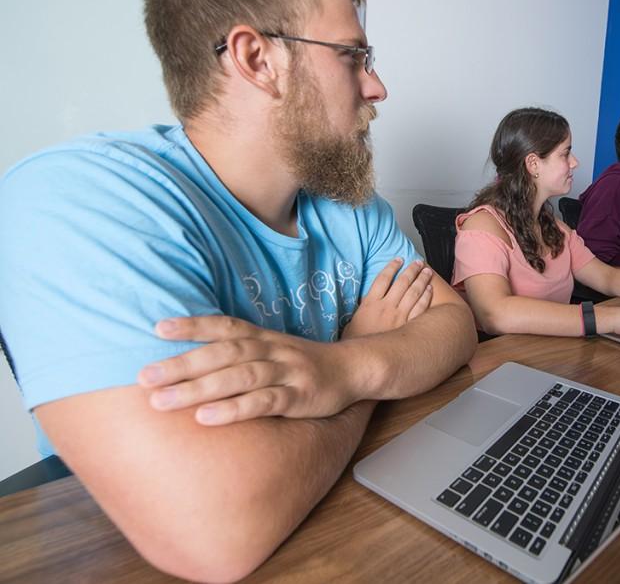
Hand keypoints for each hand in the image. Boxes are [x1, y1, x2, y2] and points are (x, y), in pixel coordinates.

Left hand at [138, 316, 351, 424]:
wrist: (352, 370)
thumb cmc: (302, 364)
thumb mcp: (272, 350)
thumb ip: (239, 352)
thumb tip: (192, 358)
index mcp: (263, 337)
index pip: (224, 326)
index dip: (192, 325)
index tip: (157, 328)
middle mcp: (271, 350)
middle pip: (223, 353)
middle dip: (181, 364)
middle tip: (143, 377)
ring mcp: (286, 373)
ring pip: (239, 376)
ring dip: (199, 388)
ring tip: (162, 401)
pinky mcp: (300, 397)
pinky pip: (264, 402)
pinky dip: (234, 409)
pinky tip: (207, 418)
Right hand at [344, 258, 432, 337]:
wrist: (364, 360)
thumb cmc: (356, 344)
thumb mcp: (352, 322)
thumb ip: (362, 309)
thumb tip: (367, 301)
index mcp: (370, 303)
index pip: (383, 278)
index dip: (392, 267)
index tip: (398, 260)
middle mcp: (386, 307)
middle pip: (402, 282)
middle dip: (411, 270)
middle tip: (418, 262)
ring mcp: (399, 316)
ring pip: (413, 292)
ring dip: (421, 280)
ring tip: (427, 271)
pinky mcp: (408, 327)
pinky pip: (420, 308)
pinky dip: (426, 297)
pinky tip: (430, 290)